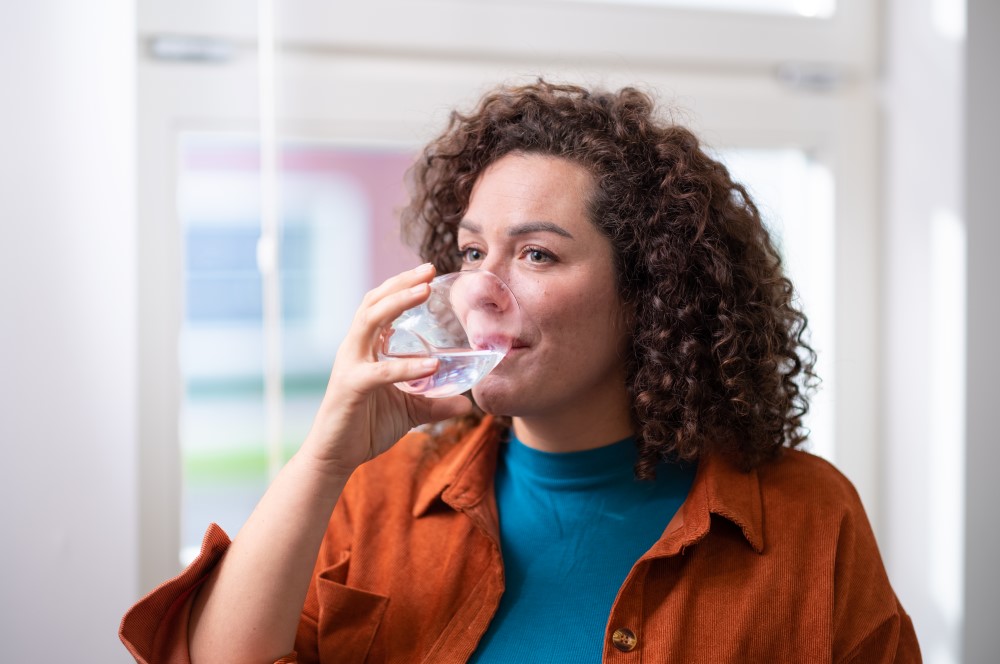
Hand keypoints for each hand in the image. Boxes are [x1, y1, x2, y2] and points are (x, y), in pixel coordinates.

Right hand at [301, 263, 472, 474]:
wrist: (336, 457)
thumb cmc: (366, 427)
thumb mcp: (409, 410)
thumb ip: (434, 403)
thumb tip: (466, 404)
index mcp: (365, 348)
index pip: (380, 304)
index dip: (401, 285)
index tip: (429, 272)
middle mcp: (354, 349)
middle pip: (374, 302)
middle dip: (401, 283)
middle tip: (430, 270)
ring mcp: (350, 365)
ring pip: (370, 321)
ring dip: (398, 303)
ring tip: (424, 292)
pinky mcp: (350, 387)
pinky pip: (381, 371)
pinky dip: (407, 366)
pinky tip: (432, 365)